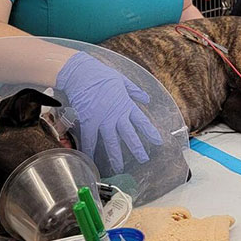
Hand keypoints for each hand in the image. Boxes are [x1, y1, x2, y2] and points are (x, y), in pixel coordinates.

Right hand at [55, 52, 162, 173]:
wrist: (82, 73)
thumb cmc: (101, 75)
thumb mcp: (123, 81)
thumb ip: (134, 91)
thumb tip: (146, 98)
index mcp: (126, 105)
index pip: (142, 122)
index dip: (150, 133)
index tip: (158, 142)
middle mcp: (116, 115)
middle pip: (129, 136)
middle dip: (137, 149)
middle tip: (143, 159)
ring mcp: (102, 120)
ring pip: (111, 142)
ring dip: (116, 156)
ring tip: (119, 167)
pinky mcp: (88, 121)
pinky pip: (90, 139)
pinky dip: (89, 150)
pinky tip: (90, 159)